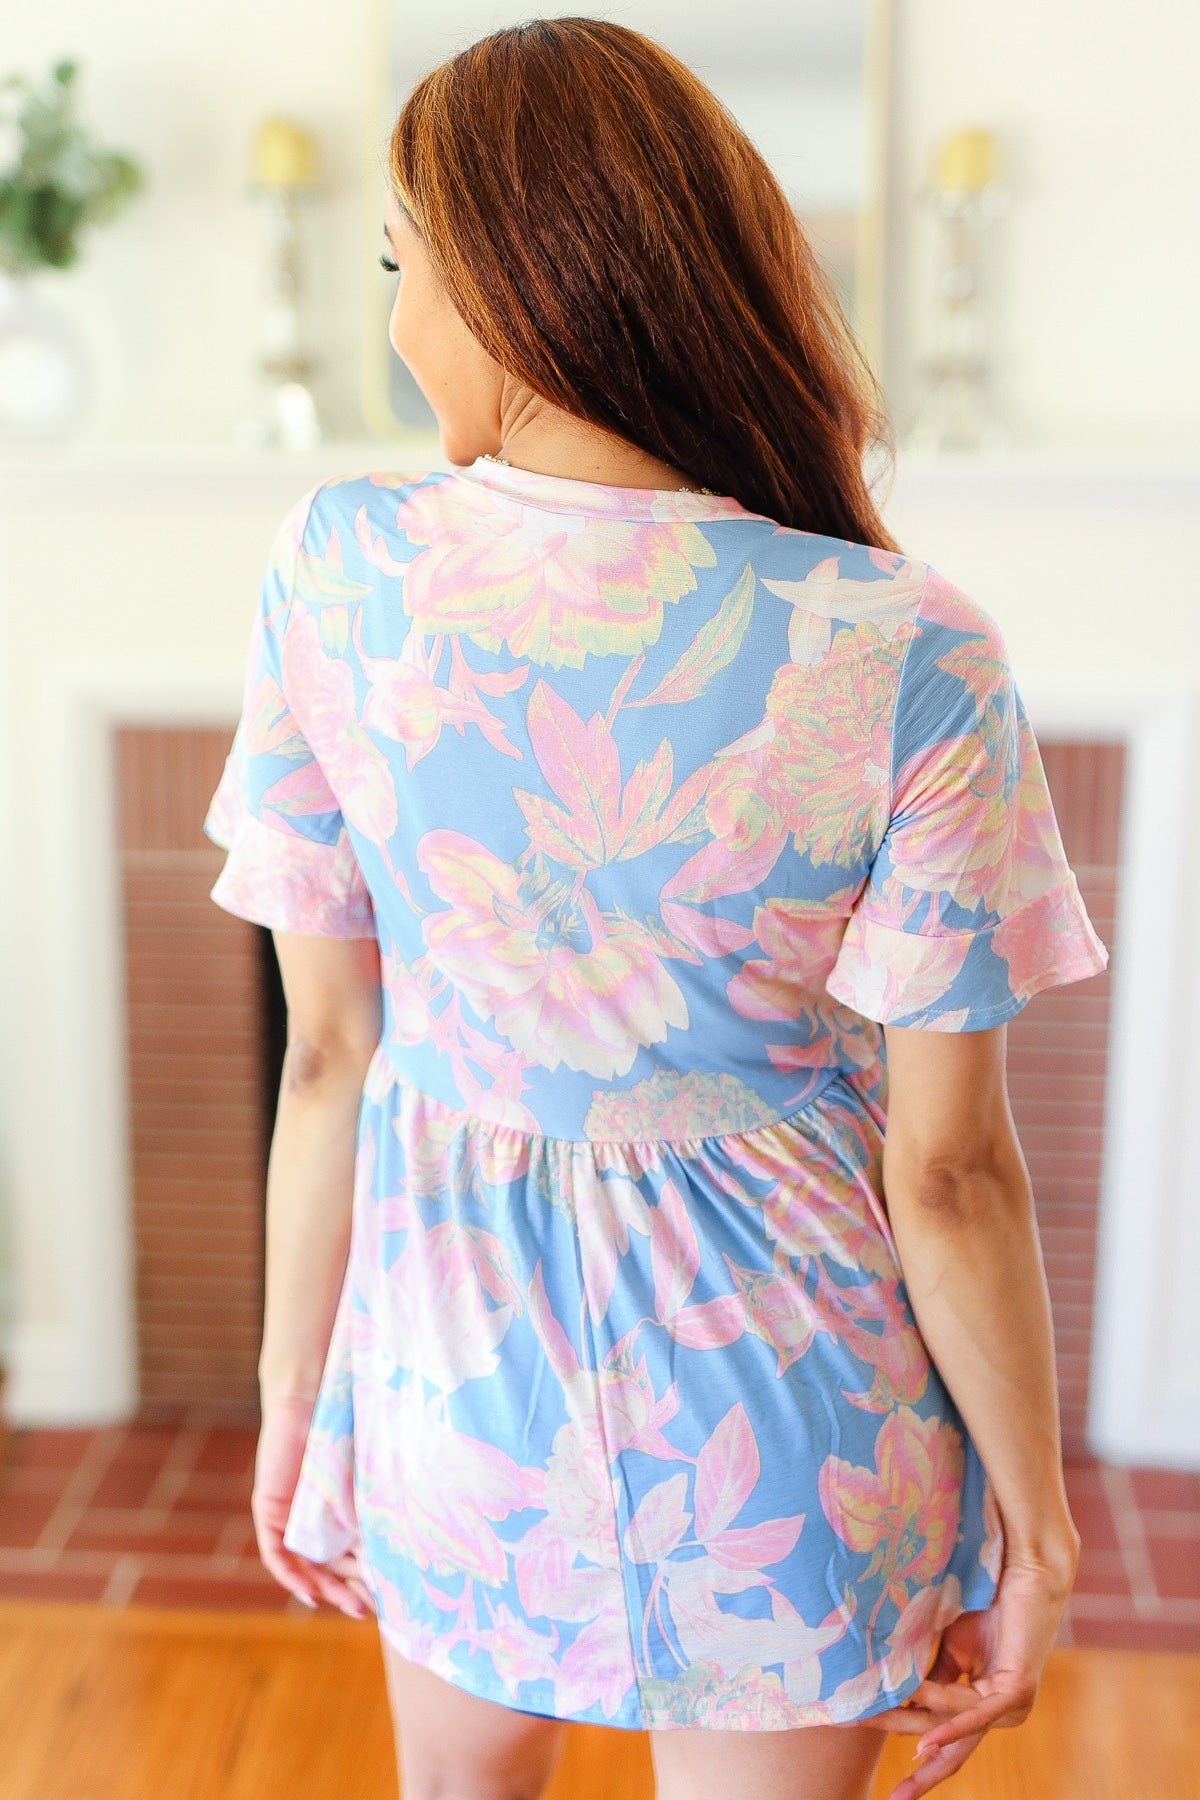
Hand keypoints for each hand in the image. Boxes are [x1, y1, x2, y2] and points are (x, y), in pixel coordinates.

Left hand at [252, 1394, 374, 1619]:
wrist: (317, 1392)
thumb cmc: (350, 1424)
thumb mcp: (368, 1476)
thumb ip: (378, 1507)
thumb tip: (418, 1544)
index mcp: (342, 1507)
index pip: (354, 1552)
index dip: (369, 1576)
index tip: (391, 1594)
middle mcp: (317, 1515)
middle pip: (332, 1565)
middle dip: (351, 1590)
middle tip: (372, 1609)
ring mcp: (292, 1514)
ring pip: (308, 1564)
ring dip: (327, 1589)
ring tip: (352, 1606)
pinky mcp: (270, 1509)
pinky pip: (277, 1553)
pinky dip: (293, 1575)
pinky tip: (312, 1593)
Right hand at [869, 1546, 1076, 1798]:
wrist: (1020, 1566)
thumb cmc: (984, 1598)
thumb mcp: (946, 1644)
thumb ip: (928, 1674)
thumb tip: (891, 1694)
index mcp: (983, 1703)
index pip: (944, 1738)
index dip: (910, 1745)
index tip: (874, 1748)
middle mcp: (1001, 1712)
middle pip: (953, 1750)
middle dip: (923, 1777)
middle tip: (893, 1798)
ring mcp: (1013, 1706)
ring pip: (955, 1727)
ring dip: (915, 1725)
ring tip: (875, 1721)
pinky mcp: (1019, 1691)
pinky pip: (976, 1714)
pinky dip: (949, 1726)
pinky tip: (924, 1743)